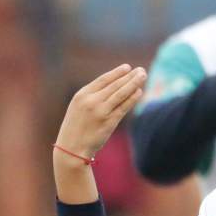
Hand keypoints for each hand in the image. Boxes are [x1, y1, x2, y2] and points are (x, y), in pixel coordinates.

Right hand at [54, 64, 146, 204]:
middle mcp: (91, 101)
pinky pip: (124, 107)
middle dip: (129, 76)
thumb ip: (92, 96)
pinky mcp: (109, 122)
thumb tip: (113, 86)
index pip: (103, 80)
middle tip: (141, 70)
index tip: (128, 67)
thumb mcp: (78, 107)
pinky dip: (133, 98)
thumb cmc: (76, 127)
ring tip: (143, 76)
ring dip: (134, 83)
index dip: (116, 73)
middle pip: (114, 85)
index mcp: (82, 95)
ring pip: (121, 94)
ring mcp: (101, 111)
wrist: (72, 148)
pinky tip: (140, 91)